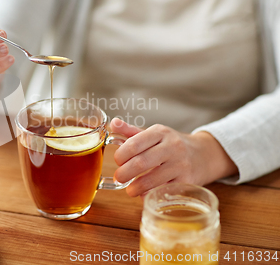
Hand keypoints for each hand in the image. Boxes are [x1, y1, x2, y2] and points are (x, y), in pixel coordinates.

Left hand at [110, 118, 237, 196]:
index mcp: (160, 133)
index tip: (117, 161)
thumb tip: (113, 123)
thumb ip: (132, 131)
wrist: (205, 154)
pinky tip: (144, 194)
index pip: (134, 143)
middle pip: (141, 163)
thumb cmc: (172, 144)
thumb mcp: (155, 134)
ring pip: (152, 180)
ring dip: (135, 188)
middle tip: (119, 177)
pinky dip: (150, 194)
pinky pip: (164, 191)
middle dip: (124, 173)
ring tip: (129, 190)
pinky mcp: (188, 181)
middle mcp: (172, 147)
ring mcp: (181, 165)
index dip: (121, 155)